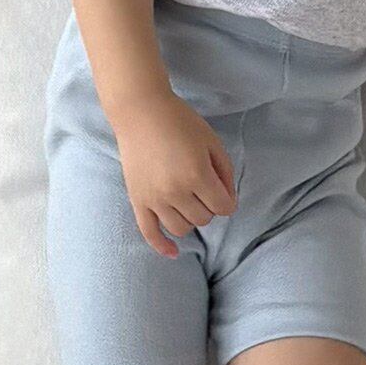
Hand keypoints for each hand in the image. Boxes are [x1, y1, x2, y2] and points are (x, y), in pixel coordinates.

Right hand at [112, 90, 236, 257]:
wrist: (140, 111)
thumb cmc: (180, 122)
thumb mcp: (212, 142)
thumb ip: (225, 174)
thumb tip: (228, 202)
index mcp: (197, 175)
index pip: (223, 208)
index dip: (227, 201)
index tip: (221, 191)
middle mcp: (175, 191)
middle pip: (203, 219)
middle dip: (208, 207)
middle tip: (202, 188)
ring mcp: (154, 198)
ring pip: (181, 228)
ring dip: (190, 219)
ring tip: (188, 201)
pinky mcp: (137, 200)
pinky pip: (149, 232)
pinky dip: (162, 246)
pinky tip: (174, 253)